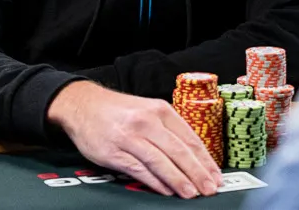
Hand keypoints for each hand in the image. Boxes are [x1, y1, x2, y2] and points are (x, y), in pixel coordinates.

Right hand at [48, 81, 222, 197]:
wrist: (82, 104)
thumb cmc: (119, 111)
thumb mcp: (148, 110)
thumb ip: (168, 130)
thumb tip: (194, 157)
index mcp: (160, 110)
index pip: (190, 138)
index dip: (205, 160)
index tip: (216, 176)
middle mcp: (147, 122)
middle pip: (178, 151)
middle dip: (197, 173)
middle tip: (209, 189)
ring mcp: (129, 137)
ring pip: (160, 162)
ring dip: (178, 180)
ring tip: (191, 193)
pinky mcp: (113, 152)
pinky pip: (139, 169)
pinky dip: (155, 182)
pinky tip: (166, 190)